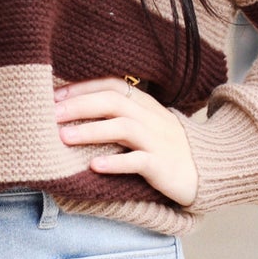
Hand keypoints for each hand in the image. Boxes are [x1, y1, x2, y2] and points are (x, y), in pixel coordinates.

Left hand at [54, 76, 198, 206]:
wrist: (207, 172)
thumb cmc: (165, 149)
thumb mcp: (144, 125)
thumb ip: (118, 115)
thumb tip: (74, 111)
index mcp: (145, 104)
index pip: (112, 86)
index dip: (82, 88)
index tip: (54, 96)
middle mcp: (151, 118)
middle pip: (113, 103)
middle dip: (79, 105)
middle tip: (50, 113)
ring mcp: (158, 141)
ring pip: (124, 128)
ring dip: (91, 131)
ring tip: (64, 136)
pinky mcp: (163, 166)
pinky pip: (139, 161)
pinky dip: (116, 162)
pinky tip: (94, 166)